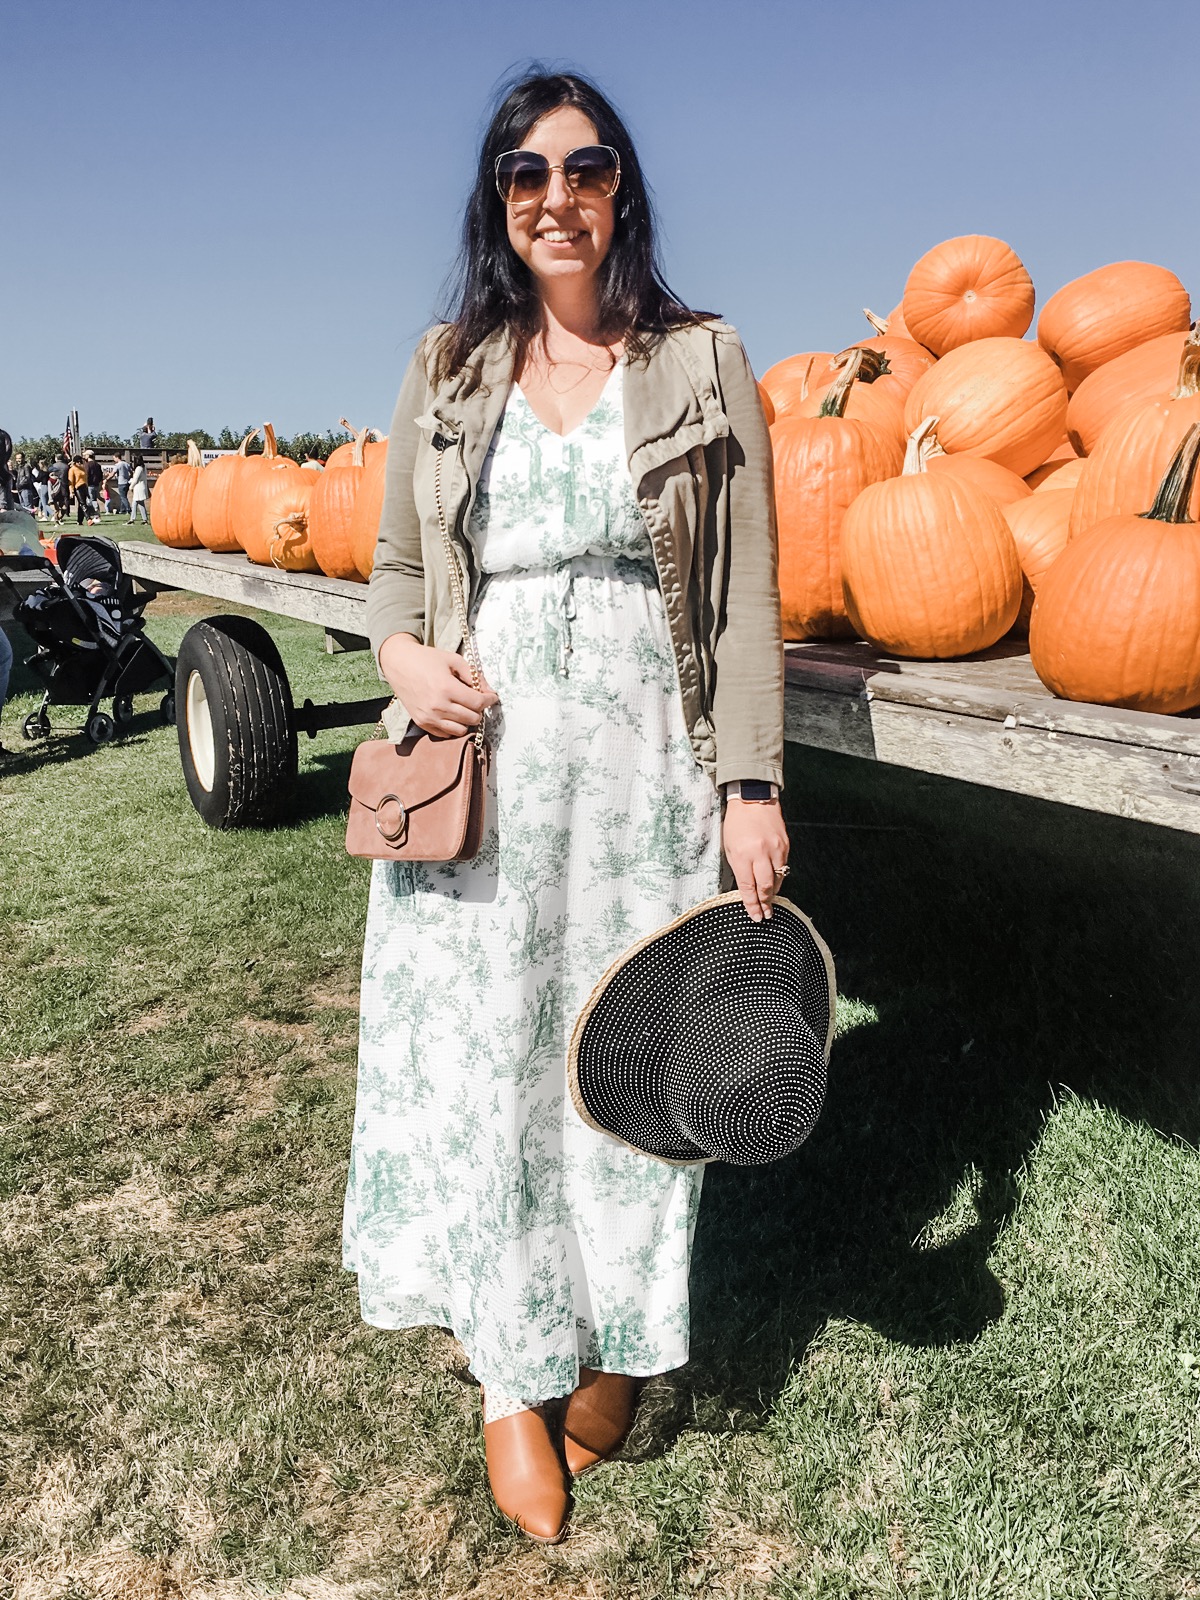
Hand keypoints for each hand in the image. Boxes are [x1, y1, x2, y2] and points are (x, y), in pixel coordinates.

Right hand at [378, 631, 497, 737]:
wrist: (398, 664)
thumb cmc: (426, 659)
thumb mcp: (453, 660)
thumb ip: (474, 676)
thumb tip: (490, 691)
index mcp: (447, 688)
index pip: (478, 703)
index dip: (489, 700)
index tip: (492, 696)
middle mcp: (438, 706)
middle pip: (472, 718)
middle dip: (479, 709)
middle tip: (476, 699)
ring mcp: (428, 717)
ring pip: (461, 730)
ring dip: (467, 720)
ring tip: (464, 708)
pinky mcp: (421, 723)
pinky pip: (446, 734)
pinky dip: (453, 727)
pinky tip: (452, 714)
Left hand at [723, 798, 789, 922]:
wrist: (753, 799)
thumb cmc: (737, 823)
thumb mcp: (729, 847)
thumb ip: (738, 868)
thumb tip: (746, 889)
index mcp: (743, 855)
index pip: (748, 887)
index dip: (752, 904)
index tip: (755, 916)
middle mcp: (761, 853)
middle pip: (766, 887)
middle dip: (765, 904)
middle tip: (766, 915)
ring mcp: (776, 849)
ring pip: (778, 879)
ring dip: (773, 892)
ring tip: (769, 901)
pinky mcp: (785, 845)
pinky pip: (783, 867)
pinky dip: (778, 876)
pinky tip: (774, 882)